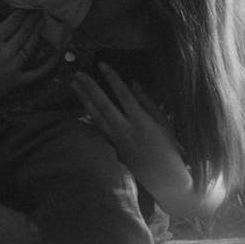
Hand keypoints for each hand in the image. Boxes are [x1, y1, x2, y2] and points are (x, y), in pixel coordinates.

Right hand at [0, 10, 59, 115]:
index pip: (12, 21)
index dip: (21, 12)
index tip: (27, 5)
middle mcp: (6, 51)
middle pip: (24, 31)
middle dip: (32, 18)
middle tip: (39, 10)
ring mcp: (13, 67)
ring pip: (30, 46)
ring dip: (38, 32)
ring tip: (43, 22)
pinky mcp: (17, 81)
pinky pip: (37, 72)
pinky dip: (49, 63)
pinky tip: (57, 54)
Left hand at [70, 63, 195, 215]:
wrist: (165, 179)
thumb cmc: (169, 148)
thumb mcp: (164, 122)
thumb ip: (147, 102)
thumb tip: (132, 83)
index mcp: (141, 120)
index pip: (123, 94)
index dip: (112, 78)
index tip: (102, 64)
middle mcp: (126, 129)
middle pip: (103, 104)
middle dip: (90, 87)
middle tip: (78, 73)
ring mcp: (116, 139)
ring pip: (96, 116)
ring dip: (84, 99)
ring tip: (74, 85)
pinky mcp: (113, 147)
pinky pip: (98, 127)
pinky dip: (89, 115)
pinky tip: (82, 105)